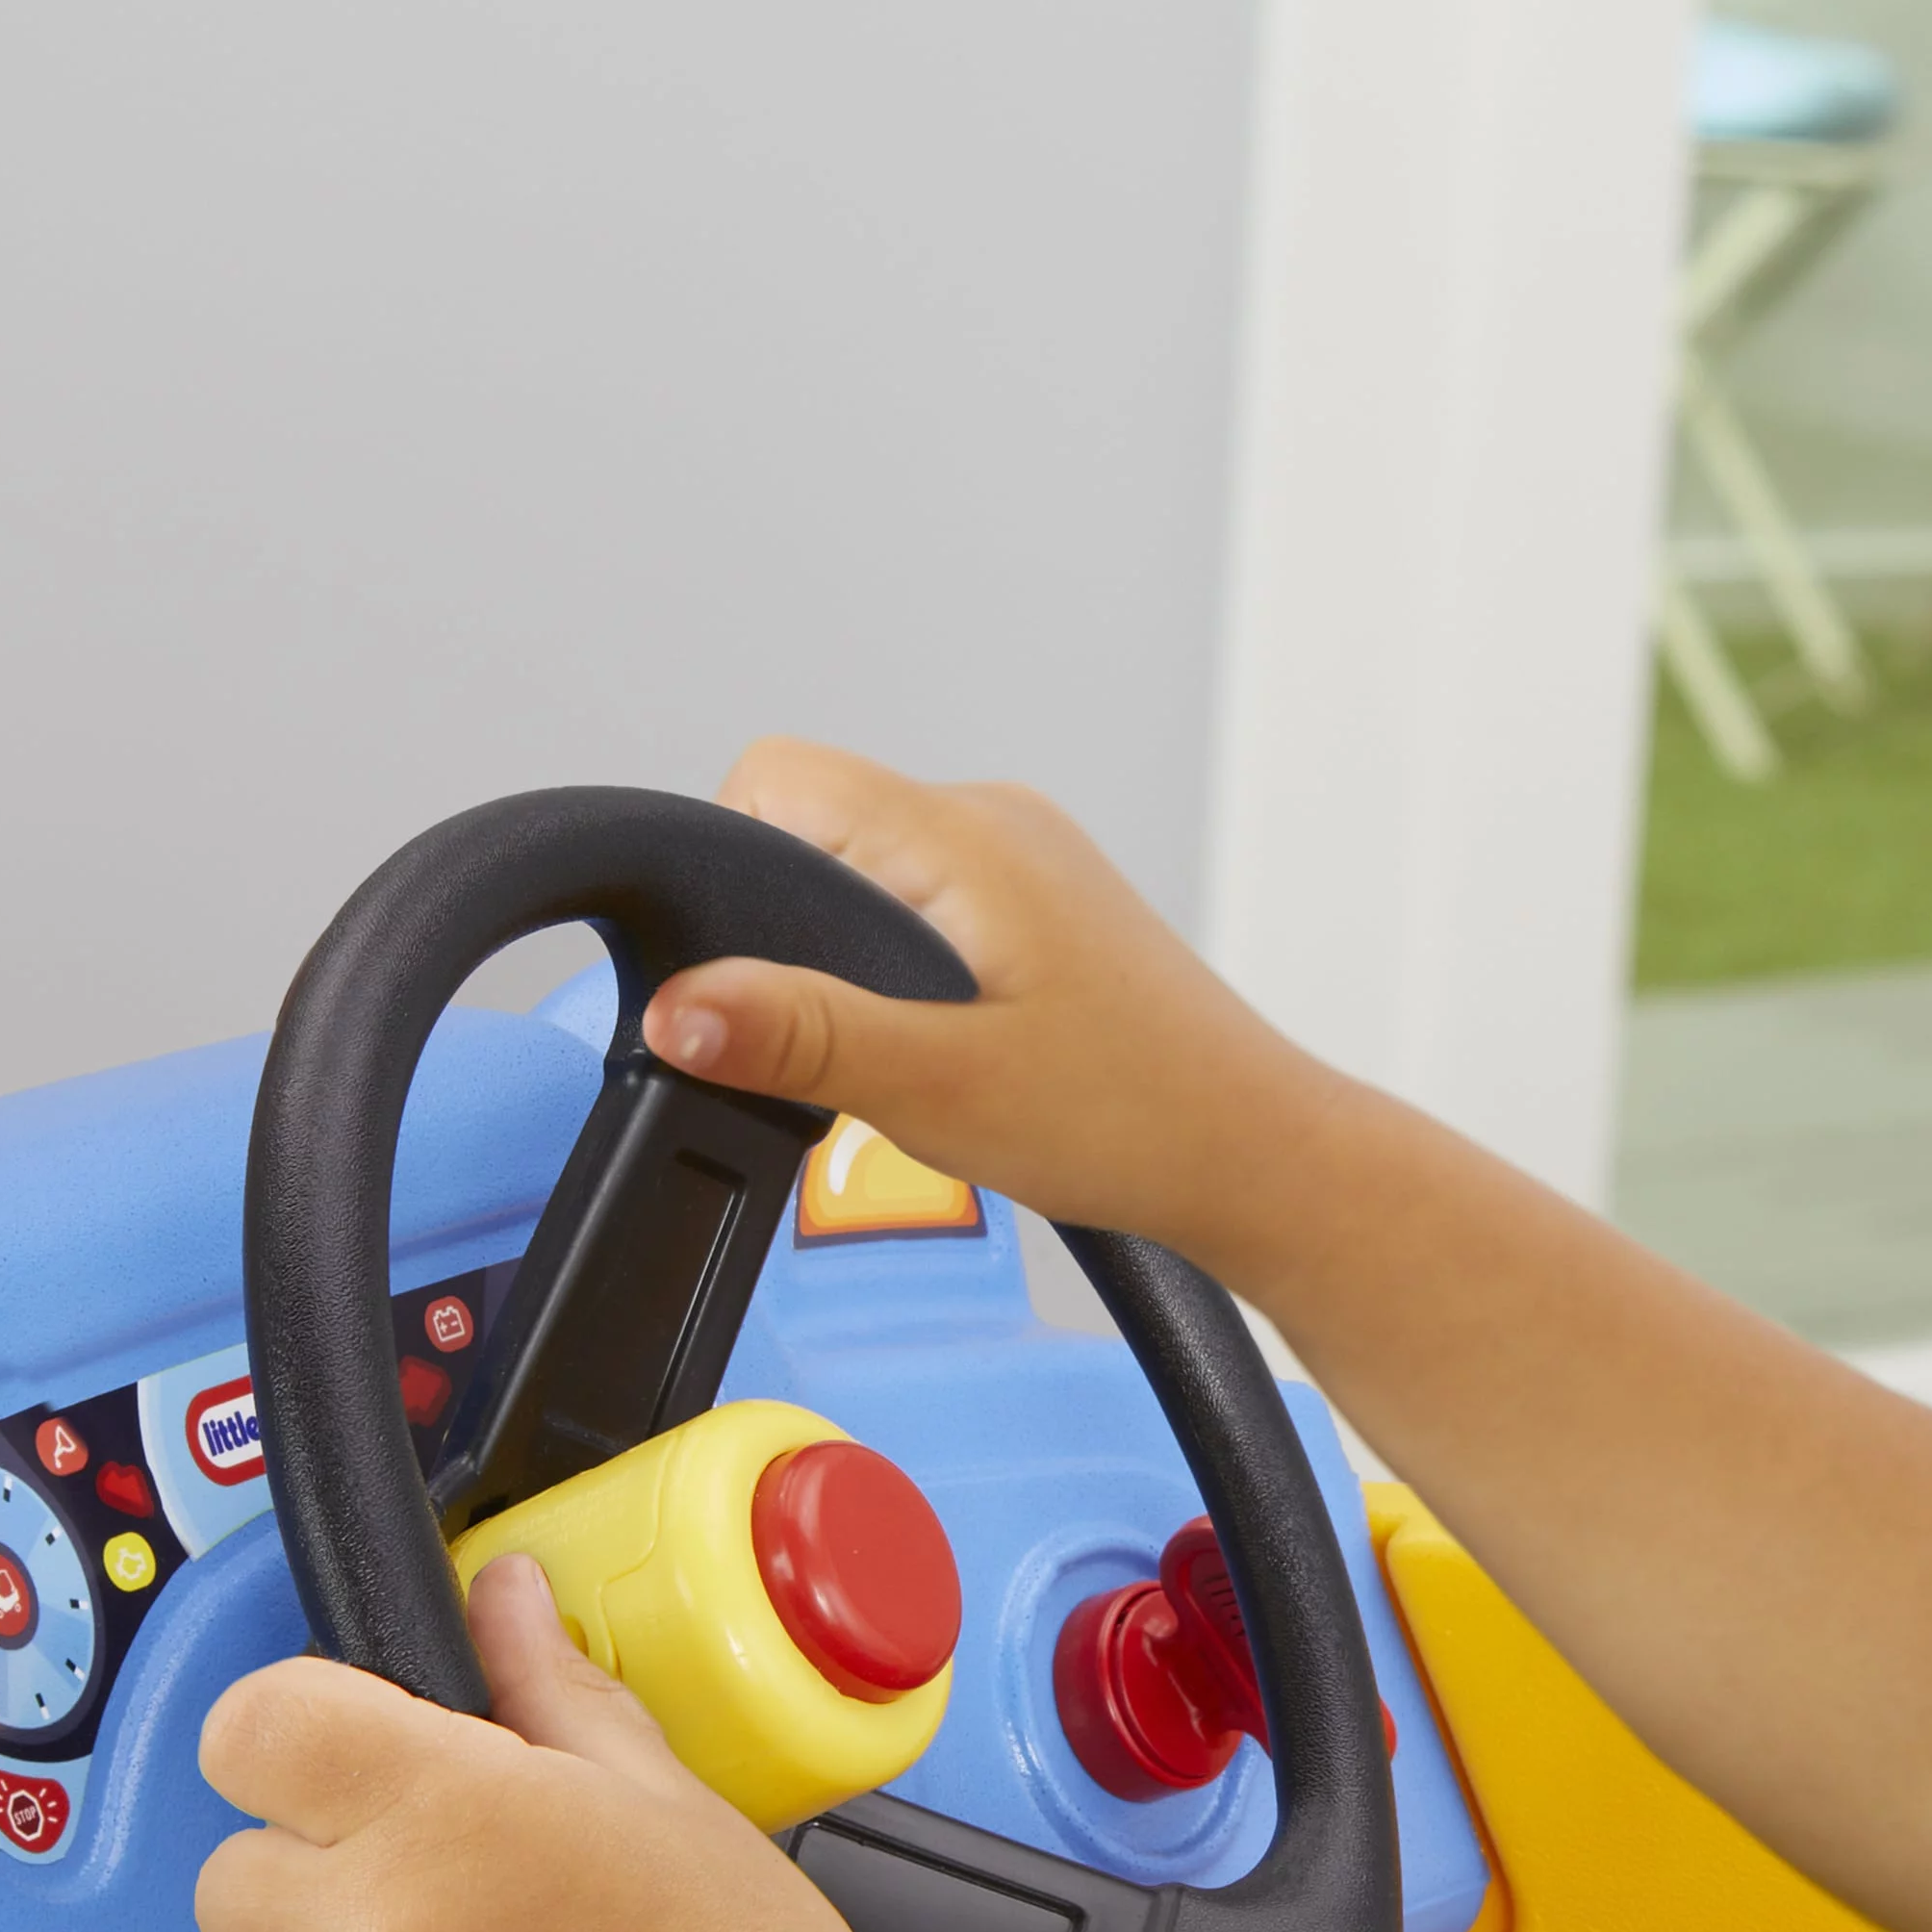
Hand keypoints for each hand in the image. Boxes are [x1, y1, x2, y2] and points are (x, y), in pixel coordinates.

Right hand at [638, 739, 1331, 1268]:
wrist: (1254, 1155)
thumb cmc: (1136, 1119)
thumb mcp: (940, 1090)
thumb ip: (801, 1038)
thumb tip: (677, 1007)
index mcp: (963, 836)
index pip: (777, 776)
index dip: (731, 869)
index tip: (747, 977)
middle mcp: (995, 822)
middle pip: (813, 825)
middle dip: (788, 932)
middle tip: (843, 1040)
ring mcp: (1024, 859)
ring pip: (865, 870)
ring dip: (848, 961)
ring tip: (907, 1054)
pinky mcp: (1041, 905)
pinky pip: (922, 903)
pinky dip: (902, 973)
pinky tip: (946, 1048)